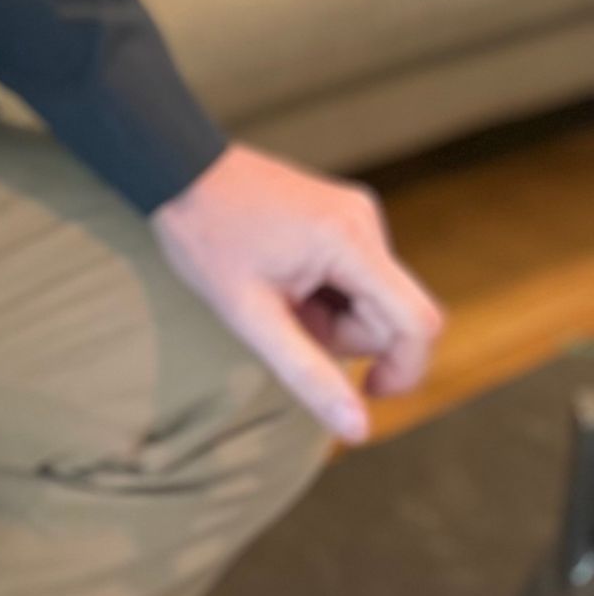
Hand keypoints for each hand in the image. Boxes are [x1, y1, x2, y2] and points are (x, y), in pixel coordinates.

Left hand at [150, 142, 444, 444]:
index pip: (418, 322)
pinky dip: (328, 292)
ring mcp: (356, 211)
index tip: (366, 391)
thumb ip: (308, 373)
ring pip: (374, 298)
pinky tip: (285, 276)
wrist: (177, 166)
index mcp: (349, 240)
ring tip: (278, 293)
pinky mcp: (344, 213)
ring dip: (332, 315)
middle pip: (391, 315)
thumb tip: (359, 428)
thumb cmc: (206, 237)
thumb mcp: (250, 316)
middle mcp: (364, 219)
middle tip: (284, 318)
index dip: (405, 371)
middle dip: (343, 335)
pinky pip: (358, 275)